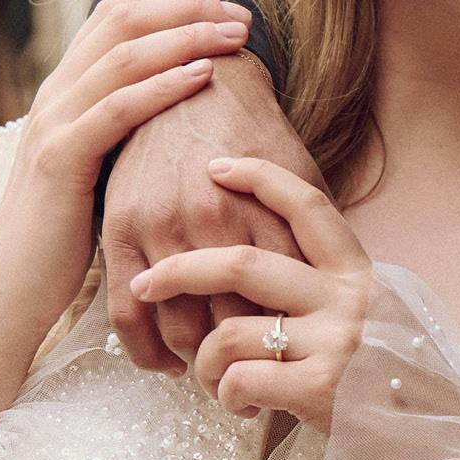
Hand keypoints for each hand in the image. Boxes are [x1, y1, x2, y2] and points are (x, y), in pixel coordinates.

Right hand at [0, 0, 252, 414]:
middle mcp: (55, 95)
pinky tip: (203, 73)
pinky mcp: (60, 159)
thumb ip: (127, 130)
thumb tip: (182, 101)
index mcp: (65, 91)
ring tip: (234, 33)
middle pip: (120, 22)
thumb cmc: (71, 236)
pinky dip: (163, 84)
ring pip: (123, 55)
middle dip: (184, 8)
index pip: (113, 18)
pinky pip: (117, 108)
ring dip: (185, 36)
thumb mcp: (103, 167)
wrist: (17, 289)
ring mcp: (54, 123)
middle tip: (237, 11)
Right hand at [101, 50, 326, 375]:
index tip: (296, 367)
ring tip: (213, 375)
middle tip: (254, 382)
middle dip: (246, 363)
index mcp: (262, 218)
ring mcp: (162, 230)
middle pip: (232, 328)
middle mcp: (212, 227)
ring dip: (197, 363)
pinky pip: (129, 316)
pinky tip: (164, 365)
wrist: (191, 78)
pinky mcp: (120, 230)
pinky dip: (146, 353)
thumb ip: (312, 230)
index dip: (289, 346)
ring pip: (181, 330)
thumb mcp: (296, 172)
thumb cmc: (254, 128)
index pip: (281, 308)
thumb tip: (339, 285)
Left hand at [128, 156, 372, 431]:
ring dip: (206, 363)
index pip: (306, 205)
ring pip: (227, 334)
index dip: (260, 178)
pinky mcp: (321, 388)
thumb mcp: (373, 315)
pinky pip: (240, 380)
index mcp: (358, 273)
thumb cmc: (395, 379)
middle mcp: (348, 298)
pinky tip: (243, 406)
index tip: (216, 166)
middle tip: (146, 284)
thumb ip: (328, 289)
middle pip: (242, 264)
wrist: (443, 434)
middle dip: (180, 270)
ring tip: (217, 382)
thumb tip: (258, 266)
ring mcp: (335, 342)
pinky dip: (227, 396)